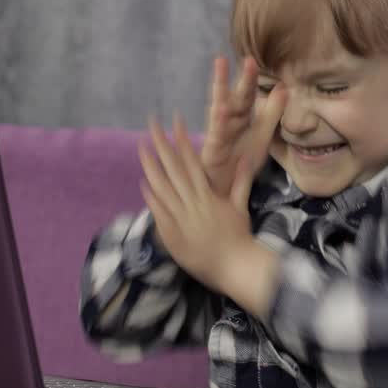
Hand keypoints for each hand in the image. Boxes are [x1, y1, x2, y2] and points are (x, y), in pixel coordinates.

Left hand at [139, 113, 280, 315]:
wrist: (235, 266)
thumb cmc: (239, 237)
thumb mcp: (240, 207)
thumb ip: (241, 181)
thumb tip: (246, 157)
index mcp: (209, 194)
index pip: (192, 161)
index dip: (183, 140)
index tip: (175, 121)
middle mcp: (193, 202)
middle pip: (174, 168)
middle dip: (162, 144)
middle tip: (151, 123)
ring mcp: (181, 218)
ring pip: (163, 187)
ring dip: (150, 166)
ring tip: (141, 147)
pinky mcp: (173, 234)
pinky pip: (160, 212)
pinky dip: (151, 197)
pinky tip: (142, 183)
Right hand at [201, 57, 286, 197]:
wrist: (228, 188)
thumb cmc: (241, 160)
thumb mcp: (262, 135)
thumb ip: (272, 113)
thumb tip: (284, 86)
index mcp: (242, 117)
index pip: (248, 94)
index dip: (250, 78)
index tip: (252, 60)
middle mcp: (229, 121)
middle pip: (236, 96)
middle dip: (240, 79)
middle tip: (246, 59)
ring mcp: (219, 133)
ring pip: (221, 107)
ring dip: (221, 88)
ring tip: (220, 68)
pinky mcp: (213, 148)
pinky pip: (217, 133)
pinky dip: (219, 121)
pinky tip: (221, 109)